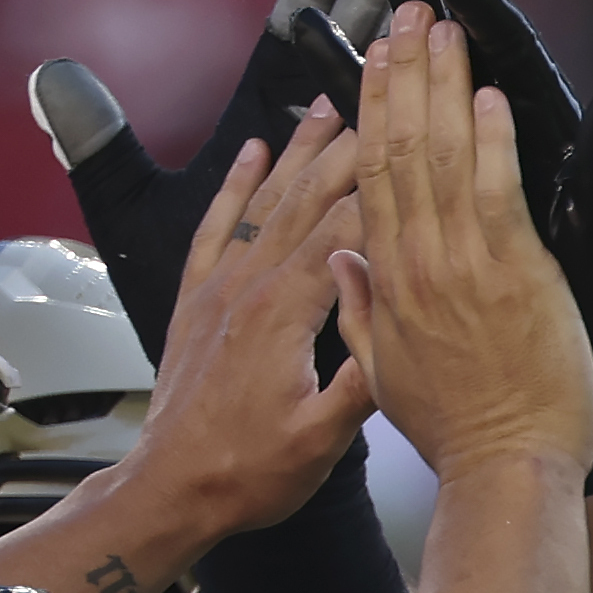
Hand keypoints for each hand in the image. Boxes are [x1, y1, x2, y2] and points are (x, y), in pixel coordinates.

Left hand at [131, 104, 375, 541]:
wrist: (172, 489)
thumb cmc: (247, 473)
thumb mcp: (321, 441)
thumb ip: (361, 381)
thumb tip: (399, 318)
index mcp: (284, 315)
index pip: (346, 234)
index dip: (387, 189)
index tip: (419, 149)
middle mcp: (248, 286)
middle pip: (307, 201)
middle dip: (350, 149)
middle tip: (384, 104)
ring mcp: (218, 287)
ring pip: (265, 202)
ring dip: (298, 151)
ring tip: (328, 106)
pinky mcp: (196, 299)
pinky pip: (216, 225)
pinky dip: (235, 184)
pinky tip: (252, 151)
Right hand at [371, 0, 592, 486]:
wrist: (504, 473)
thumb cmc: (455, 434)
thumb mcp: (382, 376)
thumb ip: (358, 312)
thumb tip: (339, 260)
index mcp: (383, 282)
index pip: (366, 177)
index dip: (369, 110)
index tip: (373, 60)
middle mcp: (413, 263)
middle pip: (397, 149)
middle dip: (403, 75)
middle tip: (410, 15)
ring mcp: (460, 266)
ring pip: (441, 156)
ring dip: (444, 86)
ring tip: (444, 30)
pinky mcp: (511, 274)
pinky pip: (495, 191)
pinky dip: (491, 140)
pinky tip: (489, 95)